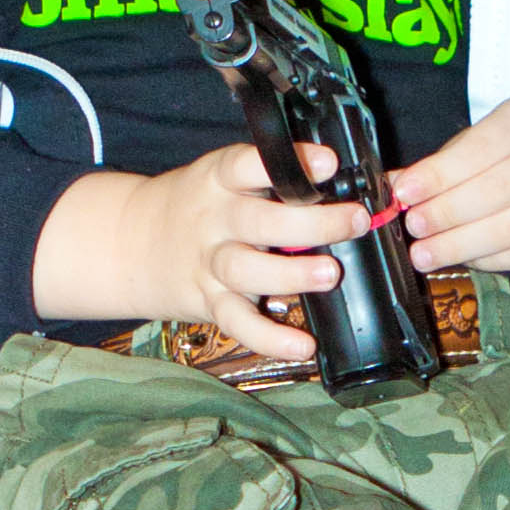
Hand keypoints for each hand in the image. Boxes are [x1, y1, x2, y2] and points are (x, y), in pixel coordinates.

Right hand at [32, 144, 366, 360]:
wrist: (132, 241)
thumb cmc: (205, 204)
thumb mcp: (230, 177)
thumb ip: (287, 178)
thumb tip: (377, 184)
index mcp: (221, 179)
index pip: (248, 164)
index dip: (287, 162)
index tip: (327, 163)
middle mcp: (215, 220)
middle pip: (257, 220)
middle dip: (309, 221)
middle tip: (353, 220)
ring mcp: (209, 264)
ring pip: (245, 270)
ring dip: (289, 274)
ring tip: (329, 275)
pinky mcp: (209, 303)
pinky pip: (238, 323)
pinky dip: (269, 339)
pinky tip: (303, 346)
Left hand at [391, 95, 509, 282]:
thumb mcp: (478, 147)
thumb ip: (438, 166)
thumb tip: (390, 187)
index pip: (481, 147)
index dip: (440, 174)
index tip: (405, 193)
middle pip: (497, 190)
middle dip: (448, 212)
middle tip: (414, 227)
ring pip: (509, 229)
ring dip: (460, 244)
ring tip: (425, 253)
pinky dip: (485, 260)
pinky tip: (461, 258)